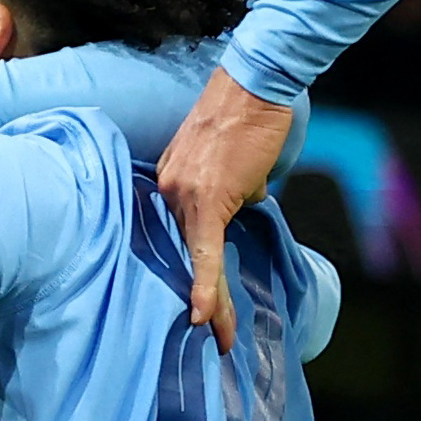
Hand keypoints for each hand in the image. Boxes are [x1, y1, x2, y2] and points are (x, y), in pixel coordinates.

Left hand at [154, 72, 295, 343]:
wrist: (255, 84)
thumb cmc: (248, 118)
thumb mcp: (233, 166)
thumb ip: (229, 193)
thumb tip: (244, 207)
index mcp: (168, 186)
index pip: (176, 243)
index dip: (189, 279)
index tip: (196, 312)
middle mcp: (166, 193)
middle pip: (181, 258)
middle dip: (200, 301)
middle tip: (211, 336)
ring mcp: (181, 195)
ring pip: (195, 260)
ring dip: (213, 300)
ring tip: (221, 334)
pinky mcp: (205, 197)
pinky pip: (204, 251)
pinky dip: (205, 283)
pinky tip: (205, 314)